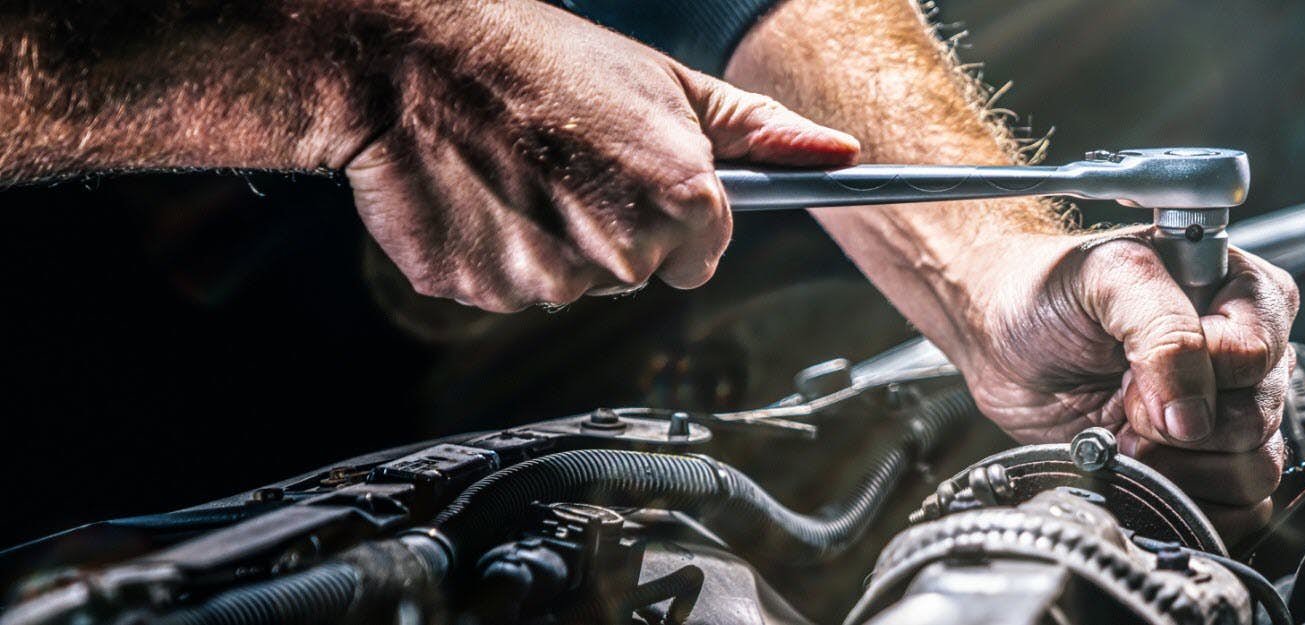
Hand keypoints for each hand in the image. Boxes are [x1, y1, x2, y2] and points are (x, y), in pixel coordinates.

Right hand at [341, 0, 858, 311]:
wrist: (410, 60)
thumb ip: (759, 133)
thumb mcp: (667, 84)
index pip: (704, 253)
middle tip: (567, 162)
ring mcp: (550, 281)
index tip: (634, 179)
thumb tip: (839, 155)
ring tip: (518, 172)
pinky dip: (494, 253)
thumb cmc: (542, 63)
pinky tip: (480, 196)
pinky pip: (506, 291)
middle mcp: (623, 253)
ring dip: (550, 243)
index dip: (673, 215)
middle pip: (638, 273)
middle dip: (612, 230)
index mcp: (682, 201)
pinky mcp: (482, 293)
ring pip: (571, 286)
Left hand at [944, 231, 1298, 541]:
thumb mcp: (1106, 278)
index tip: (1135, 366)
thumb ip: (1163, 329)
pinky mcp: (1203, 463)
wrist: (1001, 337)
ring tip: (1129, 432)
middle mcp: (1244, 354)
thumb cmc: (1049, 291)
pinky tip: (1144, 466)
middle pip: (1258, 418)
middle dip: (1177, 424)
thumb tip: (1193, 415)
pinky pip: (1241, 506)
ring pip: (1256, 468)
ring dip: (1181, 466)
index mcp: (1241, 292)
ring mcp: (1225, 411)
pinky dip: (1188, 499)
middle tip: (1124, 399)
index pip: (1255, 354)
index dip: (1196, 373)